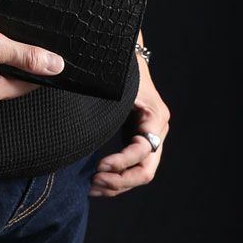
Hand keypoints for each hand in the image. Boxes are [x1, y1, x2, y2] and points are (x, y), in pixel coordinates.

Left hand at [88, 55, 169, 196]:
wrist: (127, 54)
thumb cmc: (121, 66)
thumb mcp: (117, 82)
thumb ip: (110, 98)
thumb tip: (85, 117)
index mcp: (155, 116)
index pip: (143, 151)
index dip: (121, 162)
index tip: (98, 165)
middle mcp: (157, 130)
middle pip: (146, 170)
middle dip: (120, 180)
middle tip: (94, 182)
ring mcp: (150, 136)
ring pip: (139, 173)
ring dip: (116, 184)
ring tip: (91, 187)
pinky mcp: (138, 138)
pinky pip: (132, 167)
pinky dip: (116, 177)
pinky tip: (97, 182)